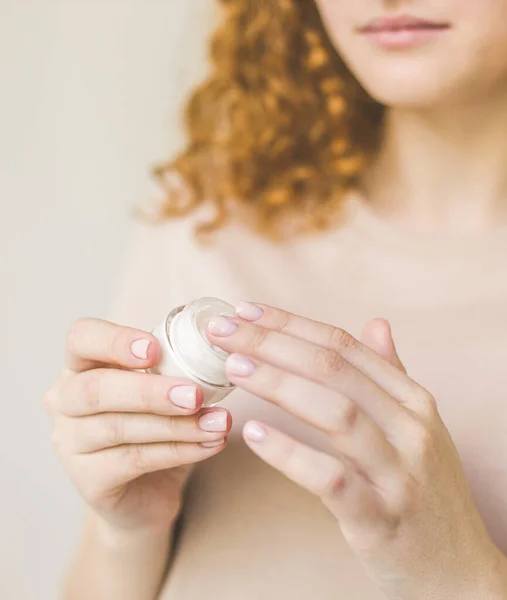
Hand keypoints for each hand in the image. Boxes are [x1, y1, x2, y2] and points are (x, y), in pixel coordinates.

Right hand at [45, 319, 231, 535]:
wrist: (148, 490)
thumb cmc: (155, 424)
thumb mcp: (161, 387)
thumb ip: (174, 365)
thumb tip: (222, 347)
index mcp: (81, 365)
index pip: (81, 338)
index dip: (114, 341)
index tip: (155, 349)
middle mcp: (65, 401)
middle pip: (95, 389)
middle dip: (149, 391)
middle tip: (194, 395)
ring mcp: (71, 443)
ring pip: (119, 428)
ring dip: (177, 425)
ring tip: (218, 423)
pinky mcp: (88, 480)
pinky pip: (135, 460)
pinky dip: (179, 450)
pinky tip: (210, 444)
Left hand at [207, 303, 506, 599]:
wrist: (459, 570)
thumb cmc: (426, 493)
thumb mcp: (417, 427)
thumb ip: (392, 374)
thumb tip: (376, 322)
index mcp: (413, 399)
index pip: (344, 345)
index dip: (290, 324)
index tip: (245, 311)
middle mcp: (411, 427)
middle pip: (333, 368)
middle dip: (272, 343)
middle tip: (223, 331)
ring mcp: (399, 472)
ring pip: (335, 412)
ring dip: (278, 384)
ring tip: (233, 369)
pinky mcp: (382, 517)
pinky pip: (331, 477)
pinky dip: (289, 452)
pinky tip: (252, 434)